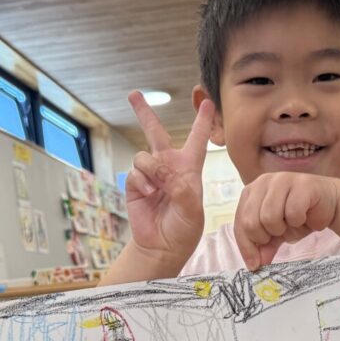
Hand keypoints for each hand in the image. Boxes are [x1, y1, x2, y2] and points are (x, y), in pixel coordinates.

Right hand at [125, 91, 212, 265]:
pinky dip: (142, 183)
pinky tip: (150, 196)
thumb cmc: (184, 229)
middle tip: (134, 94)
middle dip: (144, 113)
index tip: (205, 101)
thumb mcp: (191, 207)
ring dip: (150, 169)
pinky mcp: (135, 184)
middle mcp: (169, 166)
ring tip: (157, 189)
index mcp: (190, 168)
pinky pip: (135, 172)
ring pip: (144, 155)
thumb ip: (178, 185)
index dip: (202, 120)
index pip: (197, 139)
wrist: (162, 246)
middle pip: (156, 132)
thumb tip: (157, 169)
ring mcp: (150, 175)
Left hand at [233, 173, 339, 269]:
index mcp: (251, 192)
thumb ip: (263, 246)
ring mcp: (282, 180)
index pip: (240, 223)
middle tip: (278, 235)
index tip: (255, 265)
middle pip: (250, 222)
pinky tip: (304, 216)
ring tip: (291, 223)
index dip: (246, 247)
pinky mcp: (302, 184)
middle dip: (264, 237)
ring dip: (281, 228)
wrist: (330, 204)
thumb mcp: (276, 234)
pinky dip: (298, 221)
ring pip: (269, 217)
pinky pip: (292, 213)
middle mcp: (263, 182)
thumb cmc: (299, 216)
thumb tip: (255, 265)